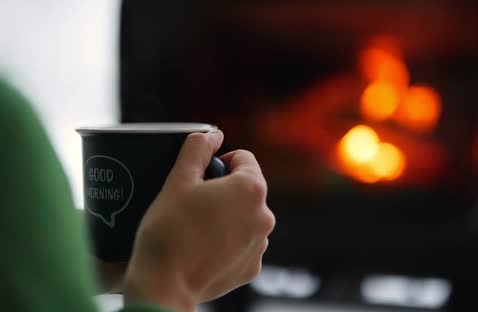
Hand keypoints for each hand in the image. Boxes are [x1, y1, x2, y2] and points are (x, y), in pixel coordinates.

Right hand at [123, 131, 274, 310]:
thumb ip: (197, 150)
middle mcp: (265, 216)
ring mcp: (260, 244)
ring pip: (245, 217)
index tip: (201, 176)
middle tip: (194, 202)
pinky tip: (204, 247)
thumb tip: (212, 135)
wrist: (164, 284)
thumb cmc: (169, 230)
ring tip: (197, 227)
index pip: (244, 158)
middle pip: (246, 189)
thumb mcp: (178, 180)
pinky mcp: (252, 267)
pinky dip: (228, 241)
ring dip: (228, 216)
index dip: (220, 162)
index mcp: (251, 189)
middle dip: (224, 190)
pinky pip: (243, 243)